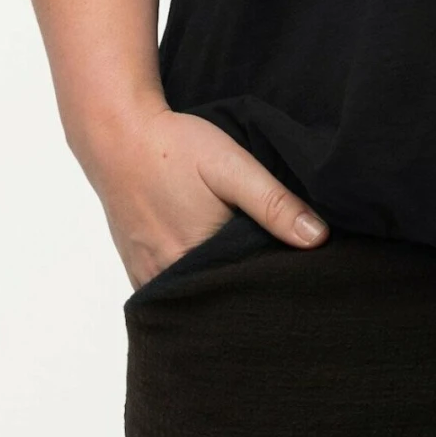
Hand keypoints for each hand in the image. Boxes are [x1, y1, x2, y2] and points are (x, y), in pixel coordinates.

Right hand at [90, 102, 329, 290]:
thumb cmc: (175, 148)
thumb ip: (274, 203)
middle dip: (246, 293)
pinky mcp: (138, 269)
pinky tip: (209, 263)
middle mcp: (167, 280)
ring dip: (217, 290)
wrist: (118, 136)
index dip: (271, 286)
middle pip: (219, 300)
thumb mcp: (232, 167)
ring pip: (195, 299)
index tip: (292, 278)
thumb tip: (317, 239)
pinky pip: (172, 292)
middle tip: (271, 274)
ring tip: (242, 271)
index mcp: (195, 260)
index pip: (246, 292)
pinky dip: (193, 285)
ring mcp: (148, 278)